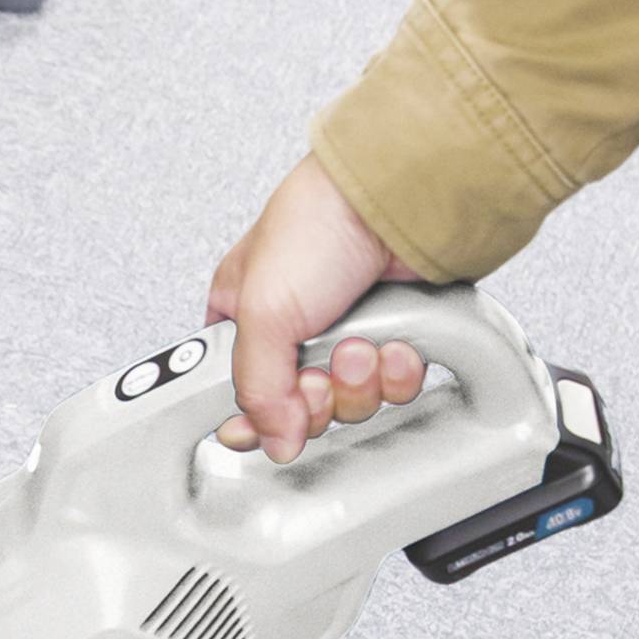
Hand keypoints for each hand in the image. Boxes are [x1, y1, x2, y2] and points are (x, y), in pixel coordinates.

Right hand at [205, 155, 425, 462]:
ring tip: (362, 344)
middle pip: (299, 408)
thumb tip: (273, 440)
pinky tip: (394, 342)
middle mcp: (293, 329)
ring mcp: (347, 335)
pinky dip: (397, 372)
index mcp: (242, 316)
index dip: (255, 418)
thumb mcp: (261, 310)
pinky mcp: (394, 335)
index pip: (238, 393)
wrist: (400, 197)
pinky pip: (394, 387)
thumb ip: (255, 387)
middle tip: (321, 372)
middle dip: (318, 396)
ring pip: (350, 402)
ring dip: (360, 382)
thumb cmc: (320, 221)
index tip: (267, 426)